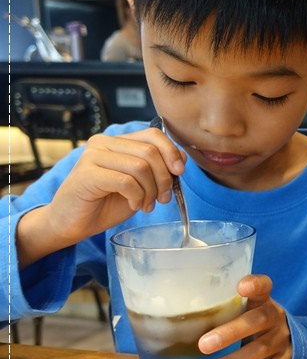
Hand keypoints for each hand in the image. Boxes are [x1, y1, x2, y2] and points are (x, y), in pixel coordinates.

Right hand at [25, 126, 184, 249]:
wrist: (72, 223)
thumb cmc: (105, 203)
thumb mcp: (140, 184)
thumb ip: (157, 168)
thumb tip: (181, 158)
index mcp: (117, 141)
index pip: (153, 134)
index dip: (171, 152)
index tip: (179, 173)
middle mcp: (103, 143)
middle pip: (150, 151)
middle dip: (164, 178)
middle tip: (163, 198)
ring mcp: (92, 156)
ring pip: (140, 167)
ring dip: (151, 191)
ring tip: (147, 205)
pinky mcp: (86, 174)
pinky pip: (126, 181)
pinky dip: (137, 196)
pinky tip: (133, 205)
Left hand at [196, 274, 290, 358]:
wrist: (289, 339)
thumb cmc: (254, 322)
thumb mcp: (246, 308)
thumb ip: (224, 307)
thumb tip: (177, 312)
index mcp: (264, 300)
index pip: (264, 286)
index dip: (255, 285)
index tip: (241, 286)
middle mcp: (276, 317)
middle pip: (257, 321)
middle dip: (230, 333)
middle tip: (203, 345)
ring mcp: (282, 340)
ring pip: (260, 349)